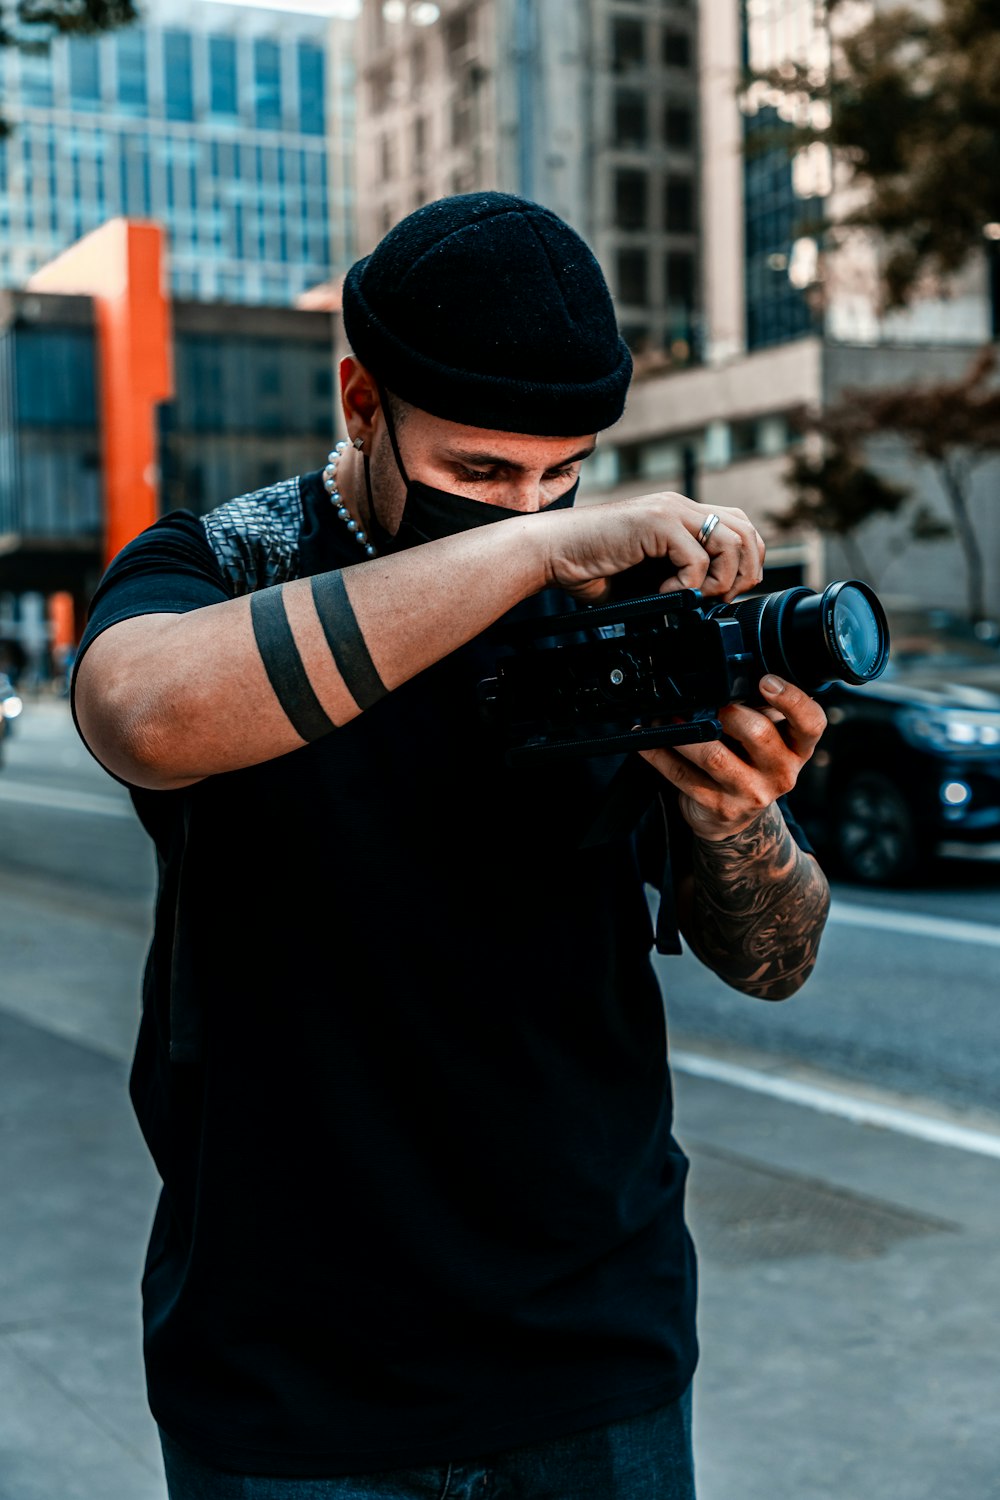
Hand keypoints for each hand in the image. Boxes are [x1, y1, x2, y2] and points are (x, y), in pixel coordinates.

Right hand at [538, 492, 764, 604]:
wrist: (552, 553)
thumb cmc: (590, 567)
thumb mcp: (648, 575)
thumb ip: (680, 578)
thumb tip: (711, 604)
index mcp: (681, 516)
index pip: (741, 529)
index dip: (744, 564)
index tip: (722, 595)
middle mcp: (681, 507)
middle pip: (747, 532)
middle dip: (744, 573)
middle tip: (716, 599)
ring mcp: (670, 511)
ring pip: (732, 542)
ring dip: (719, 580)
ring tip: (689, 595)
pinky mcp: (657, 522)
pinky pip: (697, 558)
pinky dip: (686, 585)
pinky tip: (661, 591)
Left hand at [638, 676, 827, 839]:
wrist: (735, 819)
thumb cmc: (750, 766)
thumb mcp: (767, 741)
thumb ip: (759, 712)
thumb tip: (723, 678)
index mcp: (798, 748)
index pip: (811, 722)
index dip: (792, 699)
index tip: (766, 680)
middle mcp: (781, 772)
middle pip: (758, 733)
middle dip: (727, 711)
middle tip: (709, 703)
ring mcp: (751, 793)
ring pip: (714, 755)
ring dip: (685, 731)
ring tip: (669, 717)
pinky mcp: (719, 807)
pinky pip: (682, 775)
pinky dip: (660, 753)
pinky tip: (649, 740)